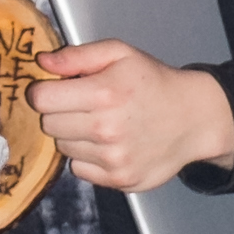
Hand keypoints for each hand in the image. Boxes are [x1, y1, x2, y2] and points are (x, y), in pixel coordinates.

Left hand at [30, 43, 233, 191]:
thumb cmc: (154, 82)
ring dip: (73, 135)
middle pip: (48, 125)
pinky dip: (86, 157)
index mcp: (104, 93)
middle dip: (58, 112)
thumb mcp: (119, 53)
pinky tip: (106, 143)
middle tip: (82, 105)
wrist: (193, 118)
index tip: (55, 89)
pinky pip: (79, 169)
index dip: (43, 91)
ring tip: (98, 123)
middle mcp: (106, 129)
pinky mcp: (120, 179)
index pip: (40, 99)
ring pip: (62, 147)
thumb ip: (77, 55)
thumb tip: (42, 62)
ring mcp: (113, 158)